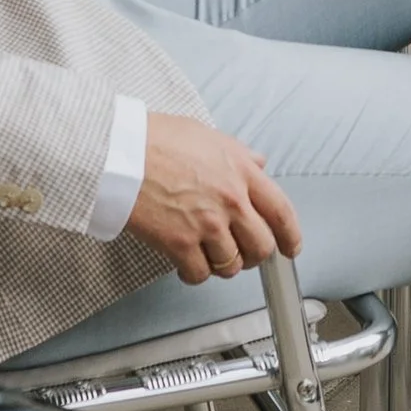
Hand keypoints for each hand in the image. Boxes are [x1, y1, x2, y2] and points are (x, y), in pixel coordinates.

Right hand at [126, 114, 300, 280]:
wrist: (119, 152)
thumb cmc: (155, 139)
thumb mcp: (207, 135)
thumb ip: (238, 153)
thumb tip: (258, 163)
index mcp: (241, 171)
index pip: (281, 210)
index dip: (291, 235)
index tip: (291, 248)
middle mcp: (230, 199)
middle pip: (261, 245)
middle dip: (254, 255)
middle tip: (242, 254)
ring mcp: (207, 223)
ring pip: (231, 264)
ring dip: (222, 265)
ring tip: (207, 255)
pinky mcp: (180, 243)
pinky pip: (199, 274)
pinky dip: (194, 275)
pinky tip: (186, 265)